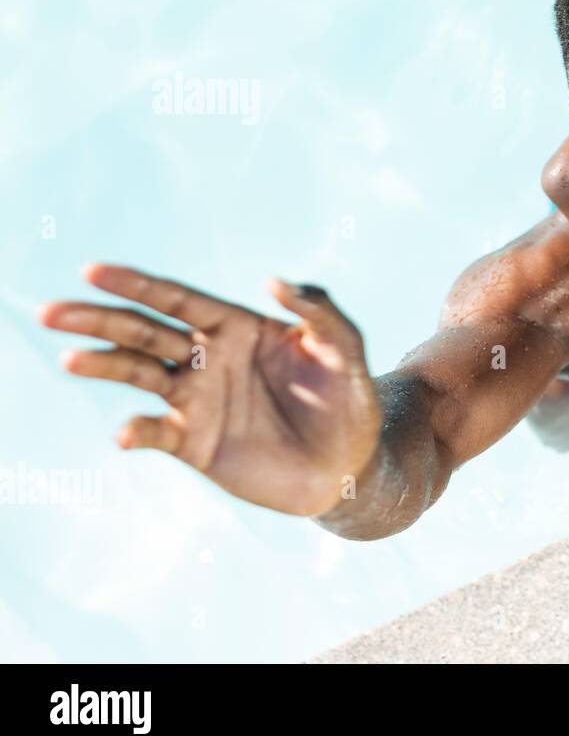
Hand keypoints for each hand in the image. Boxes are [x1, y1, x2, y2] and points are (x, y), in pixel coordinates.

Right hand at [38, 263, 380, 517]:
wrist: (349, 465)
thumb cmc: (349, 399)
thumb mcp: (346, 349)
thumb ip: (320, 311)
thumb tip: (272, 281)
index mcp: (236, 326)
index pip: (177, 299)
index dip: (137, 285)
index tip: (94, 270)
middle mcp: (207, 358)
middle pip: (143, 332)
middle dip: (99, 319)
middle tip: (52, 311)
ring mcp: (197, 400)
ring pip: (138, 375)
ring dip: (104, 366)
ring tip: (71, 358)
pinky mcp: (195, 443)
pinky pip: (156, 433)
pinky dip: (138, 432)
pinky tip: (127, 433)